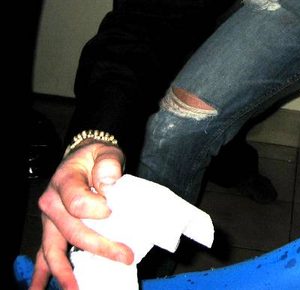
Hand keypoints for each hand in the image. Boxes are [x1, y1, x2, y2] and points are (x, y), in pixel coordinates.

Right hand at [30, 143, 132, 289]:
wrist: (83, 158)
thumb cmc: (95, 158)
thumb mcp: (105, 152)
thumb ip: (109, 165)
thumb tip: (109, 184)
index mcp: (63, 183)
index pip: (77, 204)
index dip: (97, 211)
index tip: (112, 211)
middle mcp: (51, 204)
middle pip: (72, 231)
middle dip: (99, 247)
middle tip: (125, 256)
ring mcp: (50, 221)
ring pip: (53, 250)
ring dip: (65, 272)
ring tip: (77, 288)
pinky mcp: (53, 231)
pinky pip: (46, 255)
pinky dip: (46, 274)